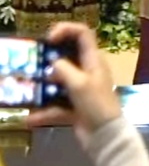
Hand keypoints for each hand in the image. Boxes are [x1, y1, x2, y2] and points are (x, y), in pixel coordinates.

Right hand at [26, 23, 120, 146]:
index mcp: (93, 60)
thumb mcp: (79, 83)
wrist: (106, 136)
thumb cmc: (97, 104)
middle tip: (30, 65)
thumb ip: (64, 69)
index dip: (66, 30)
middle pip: (66, 57)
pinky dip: (45, 111)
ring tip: (25, 90)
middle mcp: (87, 71)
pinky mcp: (74, 107)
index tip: (48, 38)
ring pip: (57, 82)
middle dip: (48, 60)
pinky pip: (55, 105)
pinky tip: (30, 119)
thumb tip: (52, 62)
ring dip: (43, 87)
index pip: (83, 34)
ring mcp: (80, 89)